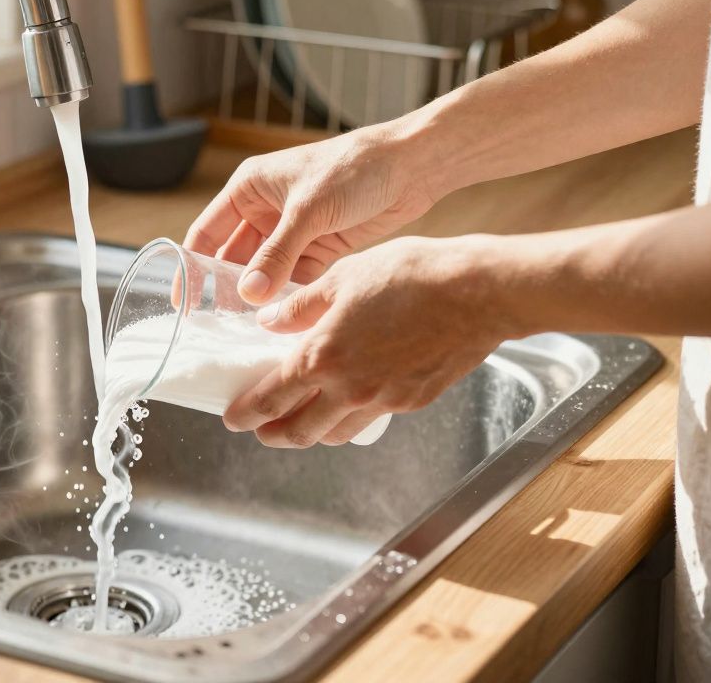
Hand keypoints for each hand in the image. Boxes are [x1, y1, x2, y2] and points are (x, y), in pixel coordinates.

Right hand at [184, 124, 441, 304]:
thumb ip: (276, 254)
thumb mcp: (308, 211)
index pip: (207, 233)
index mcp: (248, 189)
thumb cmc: (354, 169)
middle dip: (225, 289)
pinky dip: (287, 298)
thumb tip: (248, 294)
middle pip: (233, 258)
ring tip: (246, 331)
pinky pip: (293, 280)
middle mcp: (265, 211)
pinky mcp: (319, 248)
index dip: (191, 266)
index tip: (183, 302)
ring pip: (263, 273)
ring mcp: (291, 232)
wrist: (411, 167)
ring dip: (258, 298)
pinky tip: (282, 322)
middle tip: (216, 326)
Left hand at [222, 235, 512, 447]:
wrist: (477, 292)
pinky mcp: (413, 401)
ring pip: (336, 432)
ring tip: (303, 423)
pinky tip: (351, 400)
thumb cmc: (410, 275)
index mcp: (322, 356)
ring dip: (313, 433)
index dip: (247, 412)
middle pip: (300, 430)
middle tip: (261, 432)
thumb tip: (266, 320)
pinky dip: (353, 416)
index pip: (271, 398)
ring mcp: (384, 400)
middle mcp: (349, 388)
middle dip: (275, 435)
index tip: (233, 418)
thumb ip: (299, 306)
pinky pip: (372, 417)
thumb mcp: (342, 277)